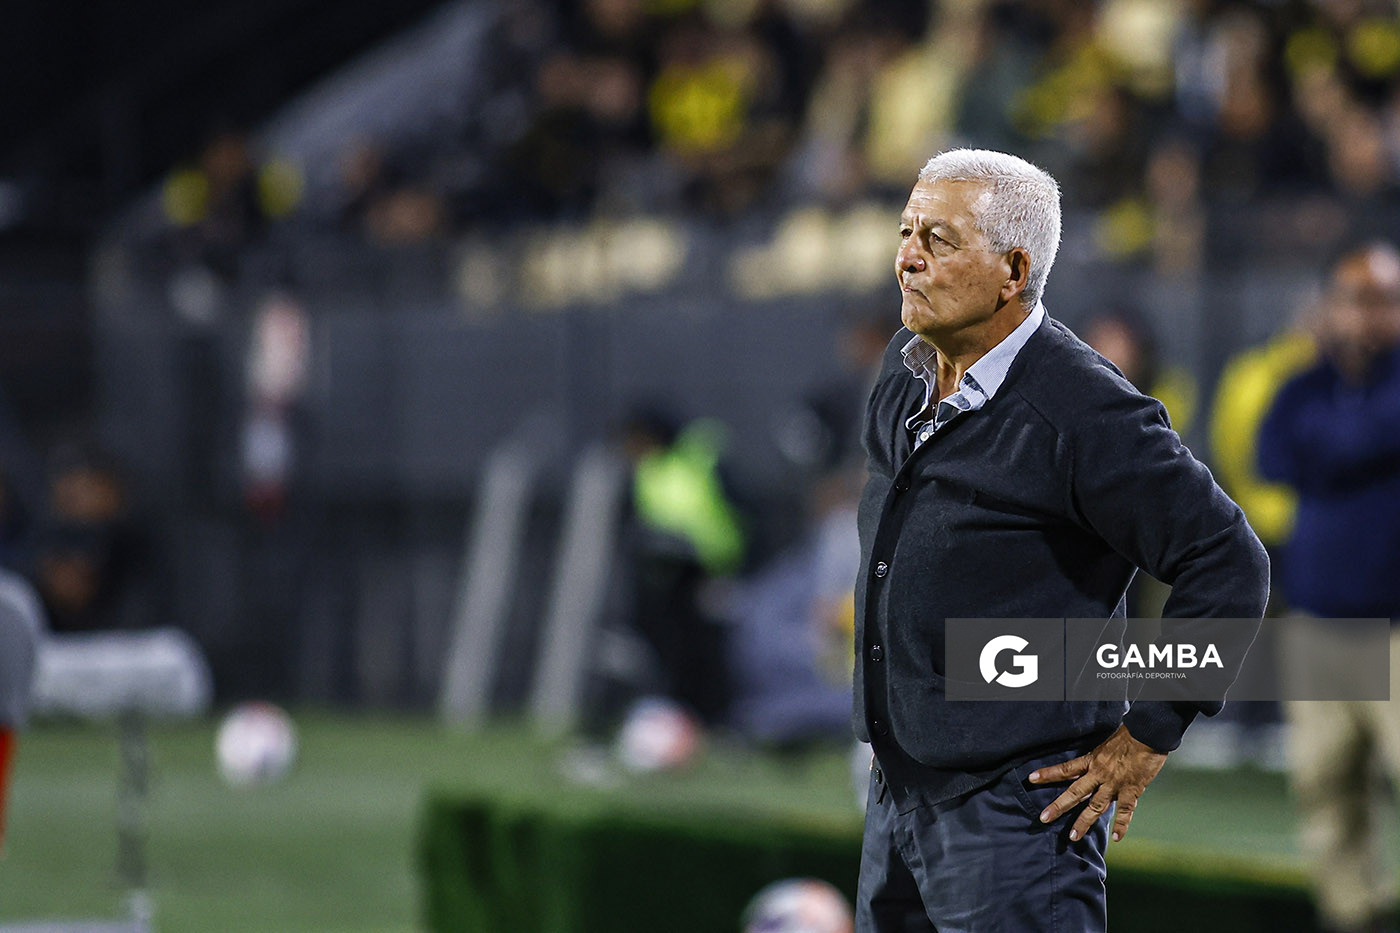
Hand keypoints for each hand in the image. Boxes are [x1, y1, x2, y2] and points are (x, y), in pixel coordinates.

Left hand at [1027, 724, 1166, 842]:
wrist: (1148, 733)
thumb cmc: (1129, 736)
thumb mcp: (1106, 746)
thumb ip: (1098, 760)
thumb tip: (1092, 769)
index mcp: (1092, 760)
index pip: (1065, 768)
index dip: (1048, 773)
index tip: (1031, 778)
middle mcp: (1099, 773)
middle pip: (1075, 792)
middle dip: (1059, 806)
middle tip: (1043, 818)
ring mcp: (1115, 783)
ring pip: (1095, 806)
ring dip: (1083, 822)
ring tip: (1073, 836)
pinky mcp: (1132, 790)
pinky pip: (1125, 811)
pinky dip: (1121, 825)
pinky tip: (1116, 838)